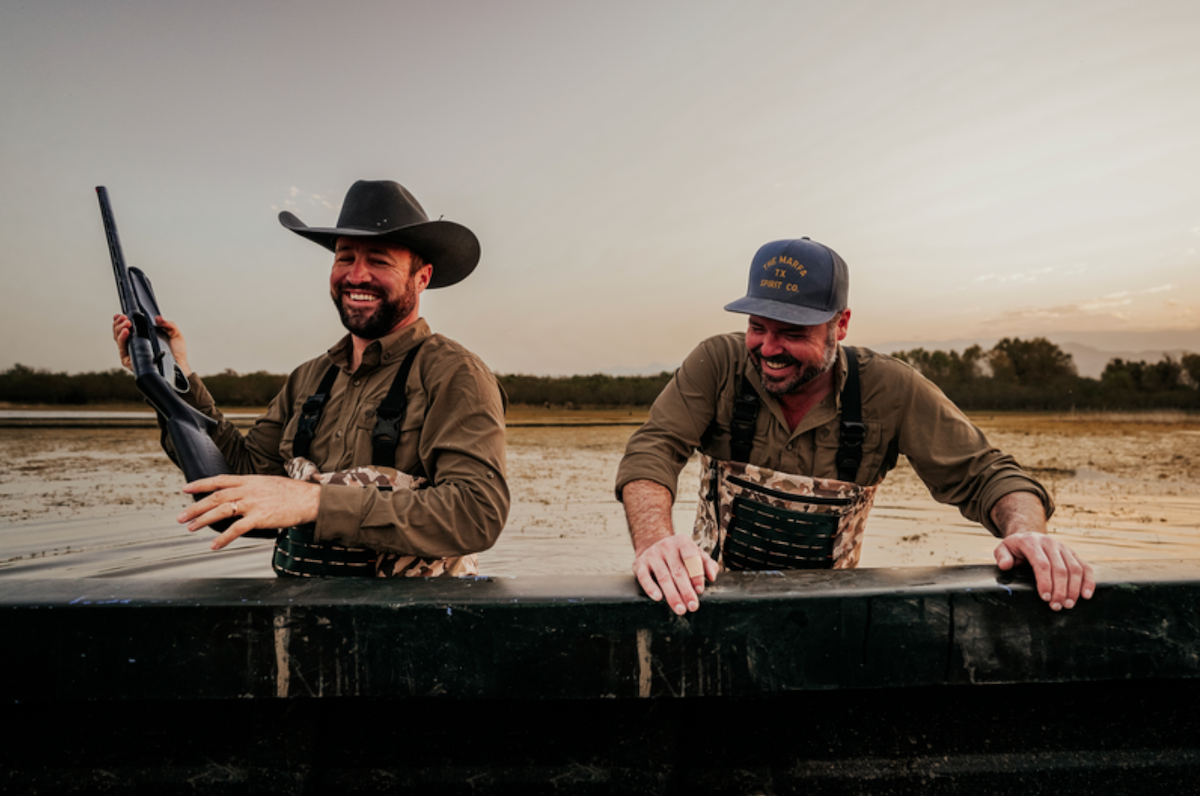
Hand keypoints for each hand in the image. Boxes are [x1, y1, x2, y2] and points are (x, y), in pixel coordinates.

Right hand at [111, 313, 191, 375]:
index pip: (127, 328)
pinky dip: (122, 339)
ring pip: (119, 340)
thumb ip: (168, 324)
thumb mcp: (175, 334)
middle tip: (124, 318)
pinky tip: (126, 332)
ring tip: (126, 323)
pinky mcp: (131, 361)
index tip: (122, 315)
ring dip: (119, 329)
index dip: (120, 321)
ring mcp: (132, 353)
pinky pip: (123, 350)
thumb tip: (158, 318)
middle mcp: (136, 345)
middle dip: (119, 323)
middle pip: (119, 333)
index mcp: (143, 338)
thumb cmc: (176, 353)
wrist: (180, 366)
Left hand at [179, 474, 320, 549]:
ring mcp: (253, 503)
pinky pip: (236, 529)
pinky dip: (223, 538)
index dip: (201, 484)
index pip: (219, 480)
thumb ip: (252, 487)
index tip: (186, 488)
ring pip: (221, 510)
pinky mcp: (260, 518)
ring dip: (203, 520)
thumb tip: (239, 495)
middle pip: (215, 497)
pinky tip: (214, 545)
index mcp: (250, 480)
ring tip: (191, 528)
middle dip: (195, 507)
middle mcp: (248, 490)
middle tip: (181, 516)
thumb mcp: (269, 483)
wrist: (310, 499)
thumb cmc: (293, 492)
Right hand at [633, 535, 719, 615]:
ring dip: (672, 595)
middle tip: (692, 606)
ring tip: (680, 608)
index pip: (691, 558)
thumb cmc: (679, 554)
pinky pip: (644, 577)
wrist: (653, 544)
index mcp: (682, 541)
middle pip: (678, 571)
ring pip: (663, 577)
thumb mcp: (695, 553)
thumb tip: (712, 576)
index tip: (700, 590)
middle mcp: (666, 545)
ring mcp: (652, 554)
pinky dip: (650, 588)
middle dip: (686, 591)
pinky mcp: (640, 563)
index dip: (696, 575)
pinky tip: (658, 597)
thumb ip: (707, 563)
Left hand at [994, 532, 1094, 610]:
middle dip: (1060, 590)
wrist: (1029, 536)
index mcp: (1032, 542)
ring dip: (1073, 589)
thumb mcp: (1003, 548)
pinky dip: (1088, 582)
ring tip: (1068, 604)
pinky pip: (1085, 567)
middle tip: (1057, 606)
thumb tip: (1005, 566)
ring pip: (1075, 569)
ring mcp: (1064, 548)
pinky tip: (1086, 595)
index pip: (1042, 564)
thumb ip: (1002, 556)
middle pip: (1060, 569)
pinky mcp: (1073, 554)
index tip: (1045, 598)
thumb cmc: (1016, 547)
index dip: (1045, 582)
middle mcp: (1050, 543)